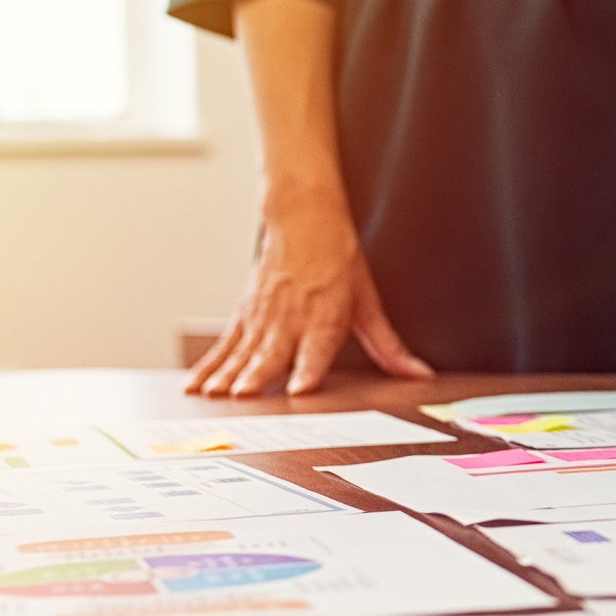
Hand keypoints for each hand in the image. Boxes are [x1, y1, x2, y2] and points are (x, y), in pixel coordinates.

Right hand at [186, 198, 432, 397]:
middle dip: (257, 375)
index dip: (308, 369)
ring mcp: (263, 317)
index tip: (299, 389)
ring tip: (216, 395)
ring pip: (243, 351)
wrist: (303, 219)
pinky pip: (224, 346)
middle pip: (273, 351)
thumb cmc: (338, 259)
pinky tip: (196, 386)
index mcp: (324, 315)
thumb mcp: (367, 300)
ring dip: (228, 374)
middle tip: (244, 395)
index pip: (317, 348)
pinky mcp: (244, 315)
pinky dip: (209, 366)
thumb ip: (388, 345)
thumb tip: (419, 374)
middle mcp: (291, 318)